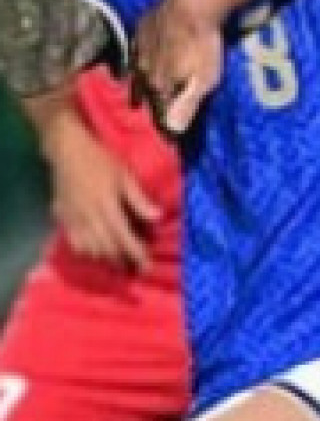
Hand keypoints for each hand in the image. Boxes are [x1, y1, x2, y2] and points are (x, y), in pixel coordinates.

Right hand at [44, 119, 157, 270]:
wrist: (66, 149)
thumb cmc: (100, 160)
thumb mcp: (125, 176)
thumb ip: (139, 200)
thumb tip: (157, 218)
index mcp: (106, 207)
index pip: (124, 238)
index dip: (136, 255)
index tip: (147, 266)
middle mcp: (88, 217)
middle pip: (106, 249)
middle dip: (122, 262)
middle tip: (135, 270)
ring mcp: (72, 218)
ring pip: (89, 249)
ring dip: (105, 260)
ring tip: (119, 265)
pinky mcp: (61, 217)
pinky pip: (73, 242)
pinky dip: (86, 252)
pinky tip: (95, 254)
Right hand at [133, 0, 228, 136]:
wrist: (193, 2)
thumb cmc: (202, 46)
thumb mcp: (203, 80)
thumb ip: (186, 104)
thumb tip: (172, 129)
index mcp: (156, 82)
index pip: (157, 108)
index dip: (161, 121)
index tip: (165, 133)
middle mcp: (142, 66)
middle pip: (145, 89)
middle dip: (148, 102)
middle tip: (147, 113)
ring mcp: (141, 44)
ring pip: (138, 69)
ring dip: (140, 81)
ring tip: (136, 94)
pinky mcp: (143, 26)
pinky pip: (138, 47)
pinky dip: (140, 57)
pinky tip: (142, 58)